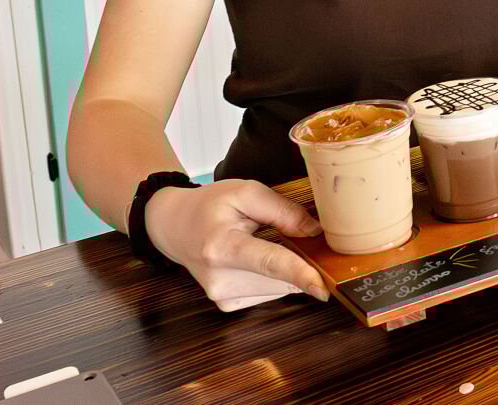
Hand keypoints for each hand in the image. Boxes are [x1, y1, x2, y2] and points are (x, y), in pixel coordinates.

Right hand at [144, 178, 329, 310]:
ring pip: (279, 287)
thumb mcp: (246, 192)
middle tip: (283, 234)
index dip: (300, 274)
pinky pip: (269, 292)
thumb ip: (283, 211)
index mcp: (223, 247)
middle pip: (281, 277)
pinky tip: (254, 259)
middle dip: (298, 260)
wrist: (175, 226)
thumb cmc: (209, 205)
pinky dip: (272, 276)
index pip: (269, 263)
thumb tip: (314, 232)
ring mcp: (222, 296)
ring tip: (260, 244)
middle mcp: (220, 279)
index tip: (323, 288)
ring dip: (284, 268)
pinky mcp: (228, 305)